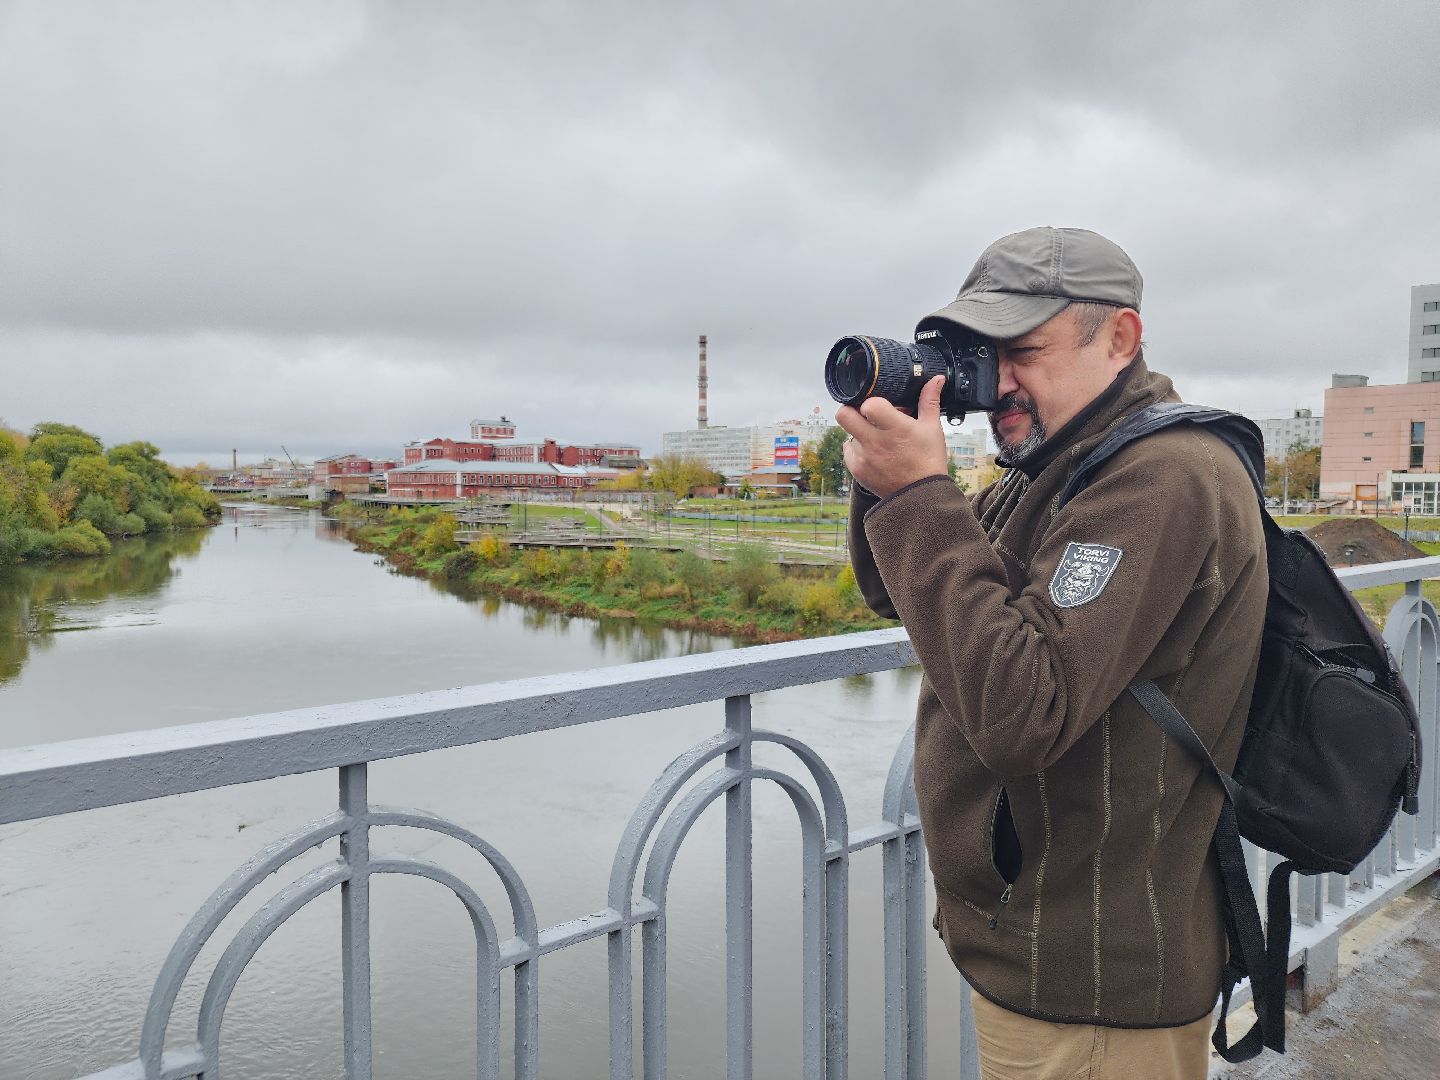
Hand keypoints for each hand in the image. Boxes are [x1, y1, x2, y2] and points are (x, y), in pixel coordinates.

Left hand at [836, 375, 949, 498]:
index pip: (868, 404)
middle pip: (844, 415)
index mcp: (895, 428)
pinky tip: (874, 452)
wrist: (921, 496)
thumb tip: (936, 379)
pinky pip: (848, 451)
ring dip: (859, 432)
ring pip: (847, 433)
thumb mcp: (932, 429)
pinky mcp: (857, 470)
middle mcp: (875, 442)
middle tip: (864, 414)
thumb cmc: (928, 461)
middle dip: (852, 410)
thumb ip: (929, 400)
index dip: (872, 401)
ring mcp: (864, 457)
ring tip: (877, 438)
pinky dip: (857, 449)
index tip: (881, 406)